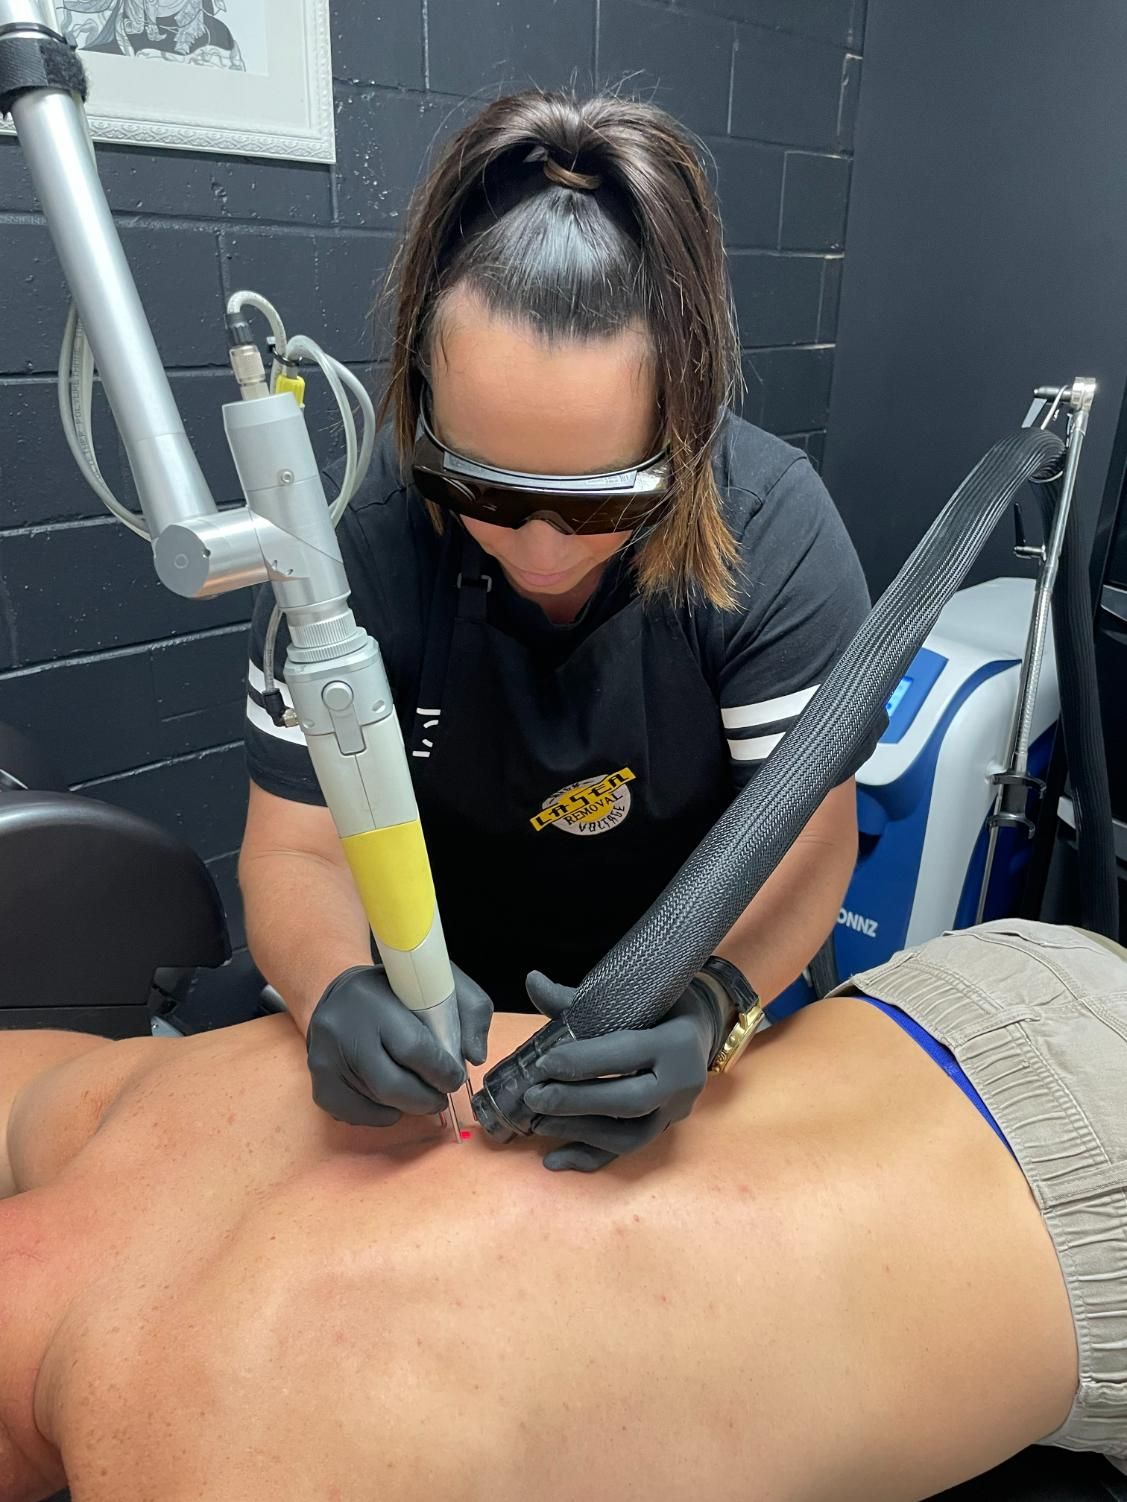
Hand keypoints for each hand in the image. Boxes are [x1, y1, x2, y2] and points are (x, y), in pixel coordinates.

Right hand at [306, 962, 492, 1126]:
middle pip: (392, 1085)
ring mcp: (325, 1057)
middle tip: (440, 1097)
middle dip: (426, 1099)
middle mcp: (343, 1029)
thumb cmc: (397, 991)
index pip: (414, 1048)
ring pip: (375, 1102)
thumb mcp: (437, 983)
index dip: (441, 1072)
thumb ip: (469, 1010)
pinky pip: (352, 1114)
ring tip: (419, 1096)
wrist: (341, 994)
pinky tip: (391, 1103)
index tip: (455, 1077)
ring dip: (406, 1107)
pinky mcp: (317, 1080)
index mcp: (374, 999)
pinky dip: (378, 1115)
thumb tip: (475, 1056)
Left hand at [520, 972, 724, 1172]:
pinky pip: (628, 1152)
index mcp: (677, 1040)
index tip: (543, 1063)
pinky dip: (589, 1157)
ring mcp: (677, 1111)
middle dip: (577, 1103)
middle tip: (534, 1098)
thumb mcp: (633, 993)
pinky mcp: (666, 1129)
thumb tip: (532, 982)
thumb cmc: (665, 1003)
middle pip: (629, 1102)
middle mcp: (683, 1081)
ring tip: (538, 1124)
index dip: (583, 1061)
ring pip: (630, 1136)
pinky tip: (555, 1159)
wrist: (703, 1026)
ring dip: (579, 1133)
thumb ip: (580, 997)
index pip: (627, 1054)